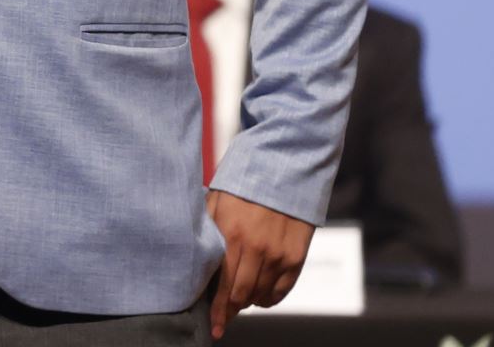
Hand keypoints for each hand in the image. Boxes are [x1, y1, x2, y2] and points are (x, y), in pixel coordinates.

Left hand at [206, 190, 314, 338]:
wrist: (284, 167)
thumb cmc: (243, 183)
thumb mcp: (217, 202)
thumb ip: (209, 233)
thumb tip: (197, 261)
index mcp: (232, 234)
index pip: (223, 285)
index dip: (218, 310)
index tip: (213, 327)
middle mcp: (257, 249)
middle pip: (242, 295)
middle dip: (230, 310)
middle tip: (222, 318)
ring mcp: (280, 255)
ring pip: (261, 296)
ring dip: (248, 302)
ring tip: (238, 298)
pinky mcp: (297, 257)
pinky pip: (282, 290)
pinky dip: (269, 298)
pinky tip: (259, 295)